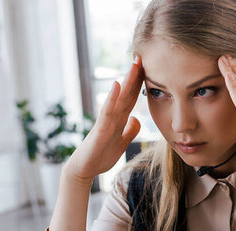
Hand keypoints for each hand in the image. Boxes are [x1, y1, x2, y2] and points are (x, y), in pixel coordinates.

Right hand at [64, 57, 143, 185]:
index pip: (132, 97)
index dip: (141, 84)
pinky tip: (117, 85)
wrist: (85, 169)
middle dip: (135, 76)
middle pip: (126, 93)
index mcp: (119, 119)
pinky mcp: (100, 130)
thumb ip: (129, 130)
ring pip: (118, 97)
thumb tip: (137, 119)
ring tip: (134, 65)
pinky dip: (111, 98)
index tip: (150, 68)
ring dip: (127, 81)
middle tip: (143, 56)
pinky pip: (107, 112)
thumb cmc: (101, 156)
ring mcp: (105, 122)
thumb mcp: (121, 142)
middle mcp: (112, 116)